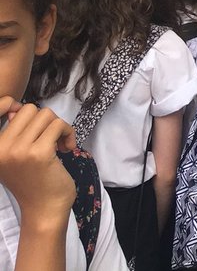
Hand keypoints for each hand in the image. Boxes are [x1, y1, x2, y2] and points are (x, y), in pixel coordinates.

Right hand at [0, 99, 76, 219]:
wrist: (43, 210)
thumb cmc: (32, 181)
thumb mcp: (15, 157)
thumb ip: (14, 133)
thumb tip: (16, 108)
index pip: (5, 107)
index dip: (20, 108)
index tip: (35, 127)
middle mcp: (0, 148)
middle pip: (30, 110)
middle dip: (46, 121)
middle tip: (51, 139)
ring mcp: (19, 150)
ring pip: (46, 115)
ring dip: (59, 127)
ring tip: (59, 145)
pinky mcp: (39, 153)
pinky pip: (59, 125)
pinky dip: (68, 133)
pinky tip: (67, 149)